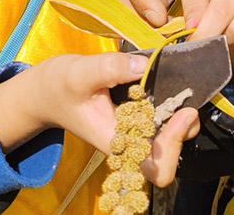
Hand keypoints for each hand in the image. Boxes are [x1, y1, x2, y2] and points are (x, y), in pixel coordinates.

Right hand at [0, 52, 199, 185]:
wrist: (46, 92)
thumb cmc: (58, 87)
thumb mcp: (78, 72)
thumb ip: (110, 68)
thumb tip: (143, 65)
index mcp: (116, 142)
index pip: (155, 167)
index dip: (174, 147)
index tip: (180, 115)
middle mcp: (129, 141)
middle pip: (170, 153)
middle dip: (184, 129)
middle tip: (188, 102)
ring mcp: (134, 130)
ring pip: (171, 135)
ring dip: (180, 115)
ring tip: (181, 89)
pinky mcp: (137, 116)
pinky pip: (162, 117)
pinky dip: (171, 102)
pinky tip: (170, 81)